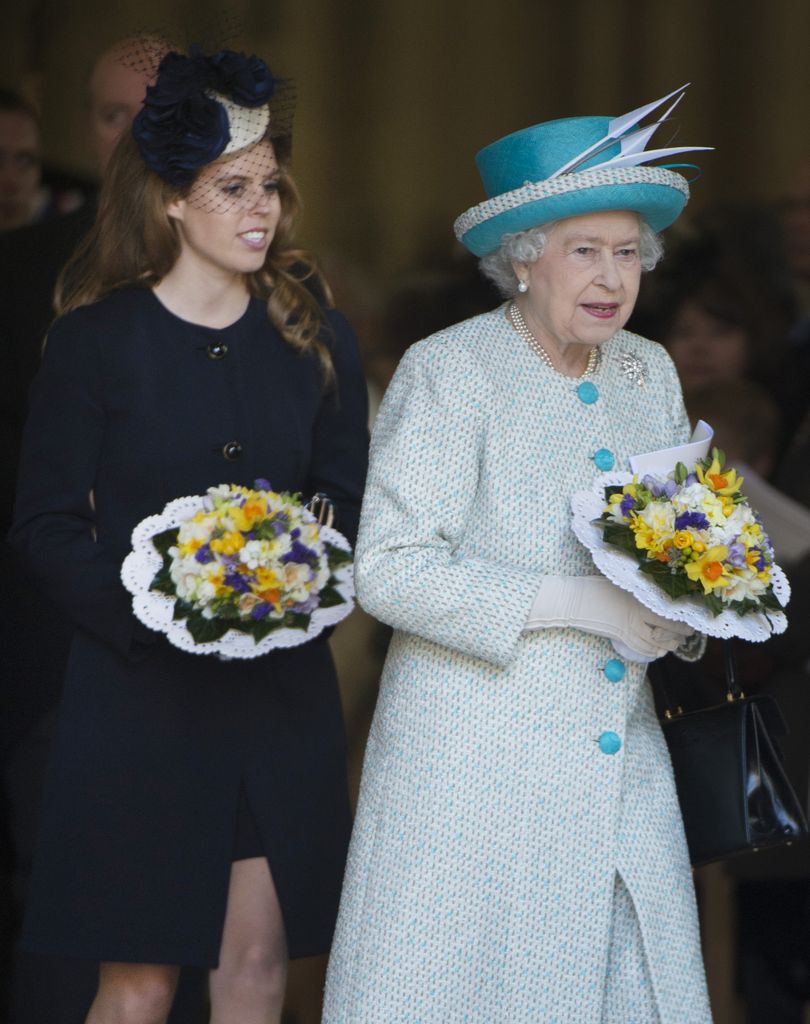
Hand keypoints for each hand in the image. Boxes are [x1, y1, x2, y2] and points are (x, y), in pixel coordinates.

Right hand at [526, 575, 693, 660]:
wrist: (572, 601)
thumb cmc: (593, 587)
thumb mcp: (618, 584)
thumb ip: (637, 590)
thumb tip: (654, 592)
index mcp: (638, 602)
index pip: (667, 616)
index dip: (681, 622)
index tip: (691, 622)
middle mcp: (635, 618)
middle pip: (664, 631)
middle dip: (678, 635)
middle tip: (688, 635)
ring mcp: (626, 629)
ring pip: (653, 643)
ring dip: (666, 645)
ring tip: (676, 644)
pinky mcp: (618, 636)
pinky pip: (639, 648)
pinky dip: (651, 651)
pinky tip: (657, 651)